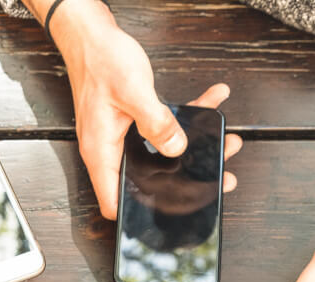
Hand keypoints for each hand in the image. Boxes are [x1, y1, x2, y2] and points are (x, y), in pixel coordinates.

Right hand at [49, 0, 239, 218]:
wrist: (89, 34)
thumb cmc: (100, 59)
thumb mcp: (134, 92)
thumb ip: (157, 123)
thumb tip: (177, 148)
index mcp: (102, 152)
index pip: (114, 202)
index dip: (139, 214)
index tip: (173, 213)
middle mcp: (110, 150)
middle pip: (148, 180)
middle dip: (184, 178)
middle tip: (218, 175)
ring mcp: (122, 137)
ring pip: (162, 154)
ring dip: (194, 146)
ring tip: (225, 139)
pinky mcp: (132, 122)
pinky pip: (163, 127)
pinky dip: (188, 116)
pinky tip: (212, 102)